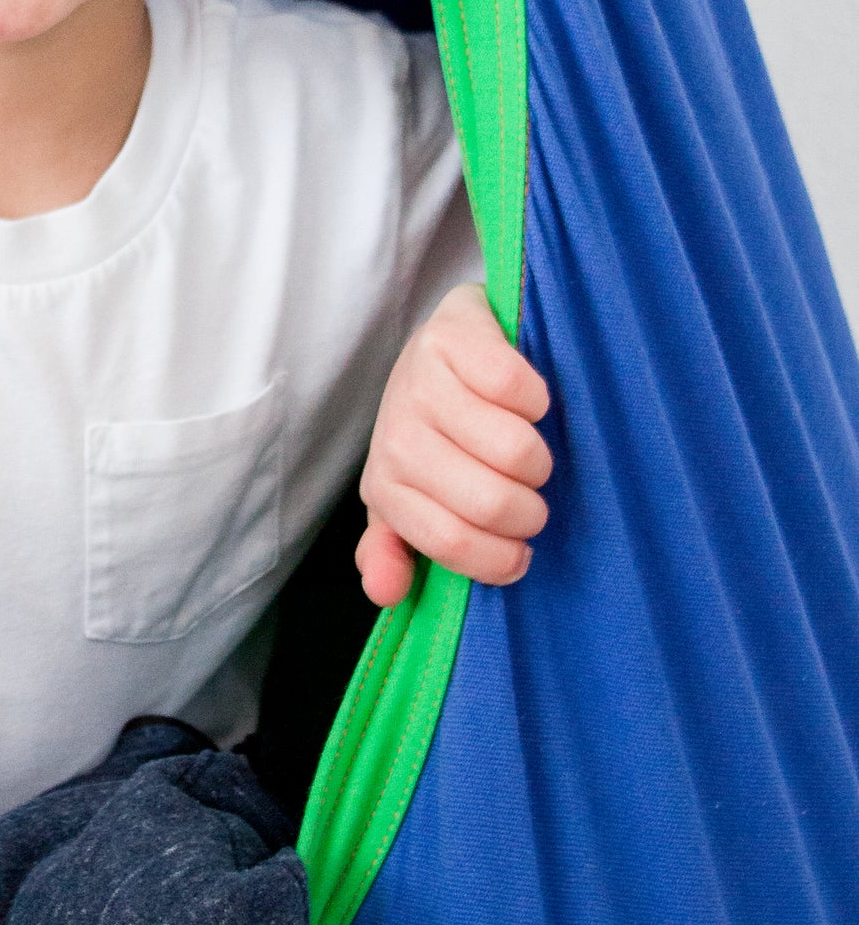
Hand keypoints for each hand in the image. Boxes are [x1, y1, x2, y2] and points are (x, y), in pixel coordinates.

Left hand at [356, 282, 551, 608]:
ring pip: (514, 450)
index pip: (452, 541)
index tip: (521, 550)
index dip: (501, 557)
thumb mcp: (411, 496)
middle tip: (530, 495)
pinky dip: (537, 401)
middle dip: (528, 509)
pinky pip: (517, 388)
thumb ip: (396, 549)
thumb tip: (385, 591)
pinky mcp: (454, 333)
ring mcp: (421, 381)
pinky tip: (528, 404)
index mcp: (386, 485)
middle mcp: (396, 434)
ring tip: (531, 453)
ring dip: (538, 459)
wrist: (446, 345)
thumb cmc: (437, 434)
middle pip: (490, 500)